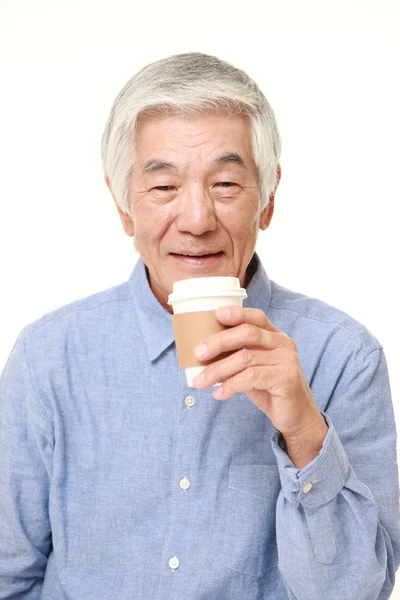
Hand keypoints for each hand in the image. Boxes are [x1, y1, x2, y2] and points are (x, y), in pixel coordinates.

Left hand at [192, 306, 327, 466]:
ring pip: (245, 358)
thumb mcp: (253, 368)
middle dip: (219, 341)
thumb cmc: (271, 390)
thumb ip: (237, 357)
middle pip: (247, 333)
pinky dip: (230, 385)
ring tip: (200, 382)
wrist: (297, 416)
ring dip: (218, 370)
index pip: (256, 317)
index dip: (237, 313)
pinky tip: (219, 394)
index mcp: (276, 336)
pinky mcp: (285, 379)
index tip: (215, 315)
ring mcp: (287, 360)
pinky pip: (251, 377)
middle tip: (198, 353)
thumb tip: (203, 353)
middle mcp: (283, 344)